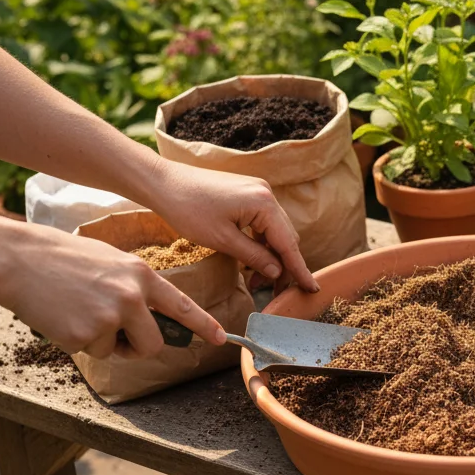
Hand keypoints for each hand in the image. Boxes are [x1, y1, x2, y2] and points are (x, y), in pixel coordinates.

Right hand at [0, 221, 226, 358]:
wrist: (17, 259)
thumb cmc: (61, 258)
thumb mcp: (109, 261)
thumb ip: (134, 286)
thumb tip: (148, 315)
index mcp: (141, 275)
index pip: (183, 305)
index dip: (204, 326)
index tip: (221, 340)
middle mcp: (132, 296)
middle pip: (154, 343)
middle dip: (139, 347)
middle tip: (117, 336)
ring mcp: (109, 317)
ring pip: (120, 350)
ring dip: (105, 343)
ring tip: (80, 314)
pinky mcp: (85, 335)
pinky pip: (91, 351)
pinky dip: (77, 341)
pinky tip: (61, 316)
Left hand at [143, 160, 319, 293]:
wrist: (163, 182)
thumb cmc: (188, 209)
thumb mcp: (222, 240)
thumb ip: (254, 257)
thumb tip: (277, 273)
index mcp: (264, 203)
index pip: (289, 244)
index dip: (300, 269)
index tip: (312, 289)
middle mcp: (266, 194)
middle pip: (286, 237)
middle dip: (283, 266)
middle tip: (274, 292)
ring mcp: (258, 191)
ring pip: (275, 231)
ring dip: (271, 256)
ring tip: (258, 280)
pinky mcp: (247, 193)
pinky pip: (263, 222)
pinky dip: (261, 242)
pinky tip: (251, 259)